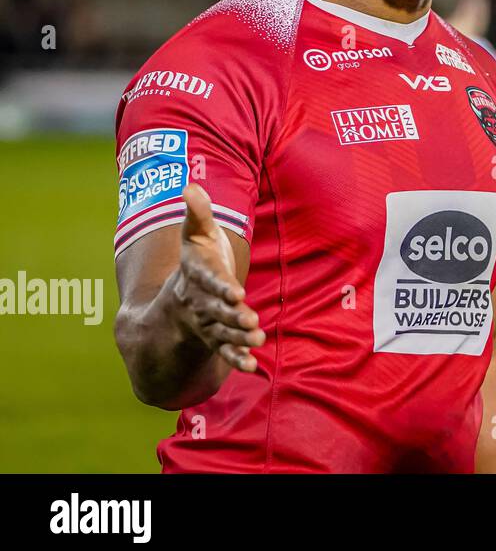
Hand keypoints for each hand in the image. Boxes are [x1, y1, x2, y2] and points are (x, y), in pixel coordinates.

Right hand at [170, 184, 263, 372]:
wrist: (182, 289)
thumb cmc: (199, 255)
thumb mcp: (196, 232)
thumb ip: (196, 212)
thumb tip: (189, 185)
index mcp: (197, 275)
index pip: (209, 280)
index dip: (221, 286)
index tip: (236, 292)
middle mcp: (200, 301)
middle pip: (216, 310)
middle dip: (233, 315)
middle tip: (251, 319)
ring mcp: (208, 321)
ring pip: (222, 332)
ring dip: (238, 338)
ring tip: (257, 340)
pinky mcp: (216, 337)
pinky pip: (224, 350)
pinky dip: (236, 358)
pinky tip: (252, 366)